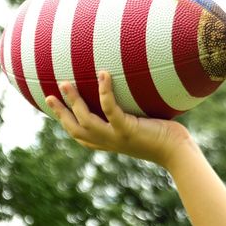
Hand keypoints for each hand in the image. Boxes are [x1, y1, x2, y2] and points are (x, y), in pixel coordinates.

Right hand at [45, 71, 194, 167]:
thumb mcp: (139, 128)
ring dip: (73, 101)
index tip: (55, 110)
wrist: (177, 153)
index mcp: (109, 142)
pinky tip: (103, 73)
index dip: (66, 123)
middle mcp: (108, 141)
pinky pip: (110, 108)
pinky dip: (105, 90)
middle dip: (60, 113)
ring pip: (85, 119)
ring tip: (64, 83)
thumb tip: (129, 94)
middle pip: (75, 129)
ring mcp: (116, 136)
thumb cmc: (163, 137)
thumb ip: (129, 117)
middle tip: (48, 95)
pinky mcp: (127, 129)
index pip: (81, 136)